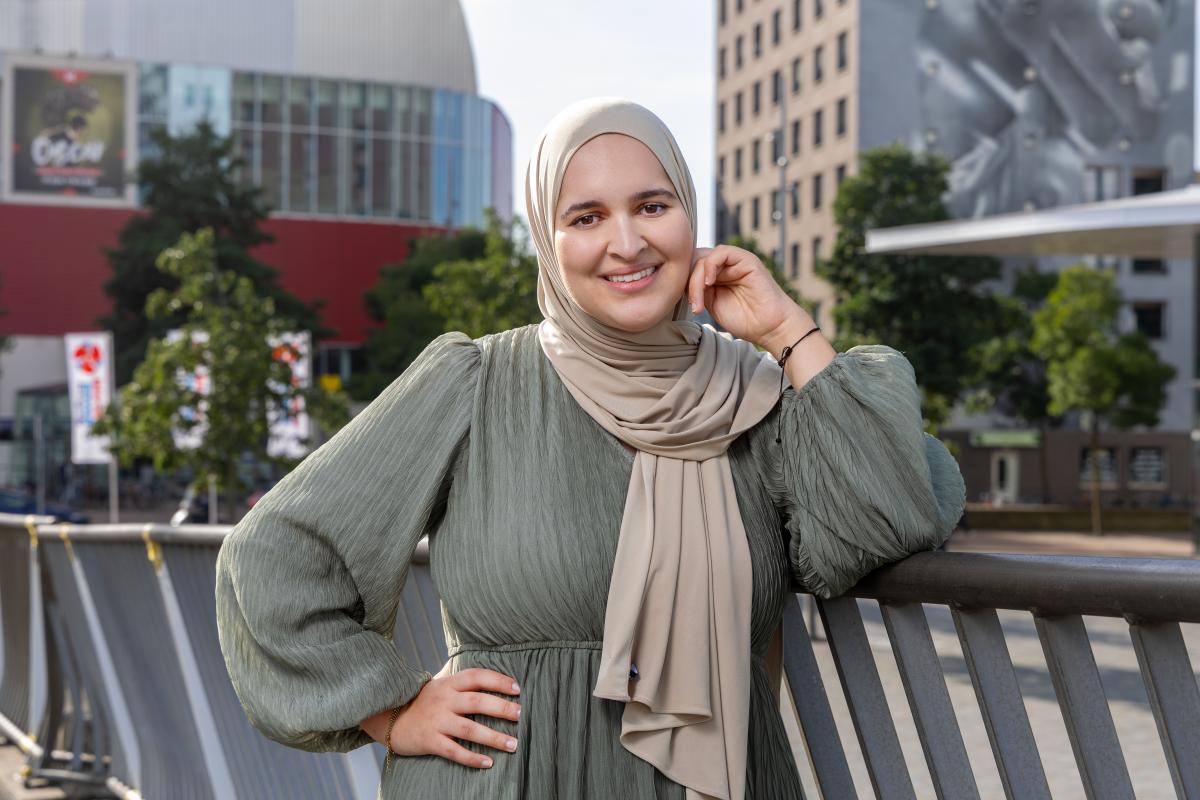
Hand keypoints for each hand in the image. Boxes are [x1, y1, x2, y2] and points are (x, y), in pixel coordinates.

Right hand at [361, 668, 521, 768]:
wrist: (388, 718)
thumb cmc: (423, 702)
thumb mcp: (440, 685)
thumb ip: (462, 681)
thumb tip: (493, 677)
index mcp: (448, 683)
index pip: (477, 676)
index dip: (498, 680)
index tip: (517, 688)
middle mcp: (443, 700)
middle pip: (477, 701)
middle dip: (501, 708)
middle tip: (520, 715)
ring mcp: (436, 721)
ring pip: (469, 729)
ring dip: (493, 737)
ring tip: (513, 744)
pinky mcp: (430, 741)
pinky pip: (454, 751)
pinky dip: (472, 758)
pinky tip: (488, 762)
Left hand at [686, 245, 811, 356]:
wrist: (770, 328)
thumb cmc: (745, 320)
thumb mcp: (711, 304)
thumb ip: (697, 289)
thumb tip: (679, 280)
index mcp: (716, 275)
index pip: (690, 267)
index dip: (683, 282)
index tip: (687, 304)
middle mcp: (725, 265)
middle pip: (694, 260)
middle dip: (687, 282)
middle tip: (694, 305)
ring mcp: (735, 261)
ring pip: (704, 257)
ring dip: (696, 280)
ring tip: (700, 302)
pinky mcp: (746, 259)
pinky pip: (721, 252)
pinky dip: (710, 266)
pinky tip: (709, 284)